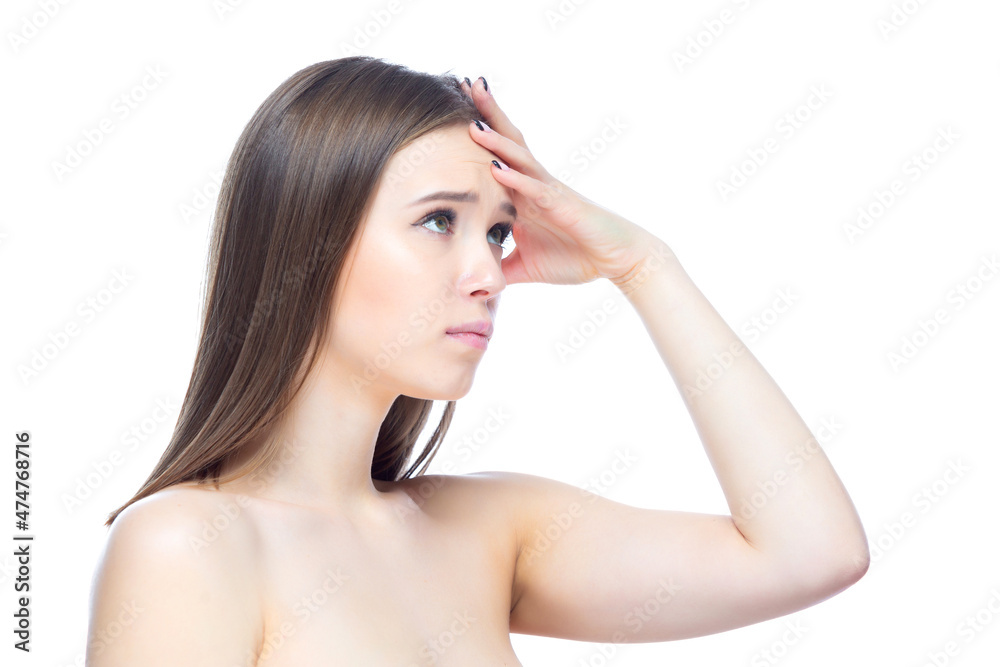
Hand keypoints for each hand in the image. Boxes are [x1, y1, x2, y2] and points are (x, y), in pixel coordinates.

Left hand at [460, 76, 672, 288]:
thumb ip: (500, 269)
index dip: (476, 135)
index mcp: (523, 196)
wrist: (617, 261)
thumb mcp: (526, 267)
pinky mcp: (564, 206)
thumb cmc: (576, 258)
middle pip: (506, 143)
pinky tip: (497, 169)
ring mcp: (549, 192)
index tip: (449, 110)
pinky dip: (517, 180)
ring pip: (520, 159)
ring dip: (496, 140)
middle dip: (486, 115)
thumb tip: (474, 281)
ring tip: (473, 120)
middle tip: (463, 84)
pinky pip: (537, 190)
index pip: (494, 158)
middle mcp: (534, 185)